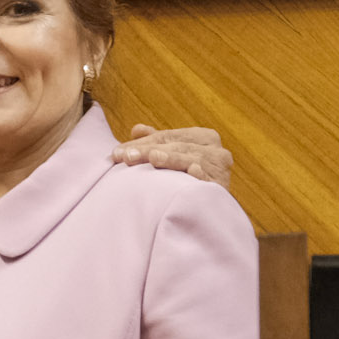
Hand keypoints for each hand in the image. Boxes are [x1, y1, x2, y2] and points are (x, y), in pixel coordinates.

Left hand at [112, 123, 231, 185]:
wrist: (211, 208)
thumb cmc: (187, 178)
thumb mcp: (173, 155)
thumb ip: (157, 141)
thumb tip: (137, 129)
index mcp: (203, 137)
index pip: (167, 136)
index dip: (141, 142)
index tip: (117, 153)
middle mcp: (215, 151)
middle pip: (176, 146)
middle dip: (149, 150)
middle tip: (126, 157)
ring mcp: (219, 169)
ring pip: (192, 159)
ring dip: (171, 158)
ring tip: (153, 157)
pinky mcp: (221, 187)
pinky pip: (210, 180)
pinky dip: (200, 175)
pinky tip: (190, 172)